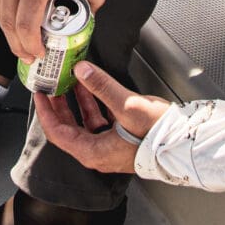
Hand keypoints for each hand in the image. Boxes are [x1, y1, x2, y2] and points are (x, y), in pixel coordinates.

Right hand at [0, 0, 105, 60]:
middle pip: (8, 23)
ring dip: (8, 31)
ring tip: (19, 42)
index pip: (27, 25)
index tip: (37, 53)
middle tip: (26, 55)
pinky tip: (13, 18)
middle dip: (18, 45)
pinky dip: (4, 11)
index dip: (31, 45)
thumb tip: (94, 12)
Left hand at [32, 63, 166, 174]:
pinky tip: (95, 88)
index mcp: (93, 152)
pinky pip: (99, 122)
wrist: (184, 144)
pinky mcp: (120, 140)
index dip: (46, 112)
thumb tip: (82, 71)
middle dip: (59, 105)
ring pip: (84, 123)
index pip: (57, 133)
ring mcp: (109, 148)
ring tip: (72, 81)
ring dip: (77, 101)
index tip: (39, 94)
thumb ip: (102, 86)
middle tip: (51, 86)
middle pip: (68, 128)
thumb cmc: (159, 135)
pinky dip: (94, 104)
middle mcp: (98, 153)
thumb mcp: (127, 106)